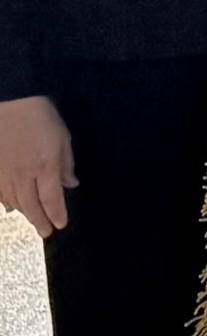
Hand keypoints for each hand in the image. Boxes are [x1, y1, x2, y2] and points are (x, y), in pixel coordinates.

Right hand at [0, 95, 75, 236]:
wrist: (10, 103)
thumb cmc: (40, 117)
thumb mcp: (62, 138)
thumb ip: (66, 164)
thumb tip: (70, 184)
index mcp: (44, 167)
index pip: (51, 198)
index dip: (56, 214)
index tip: (60, 225)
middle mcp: (23, 175)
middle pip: (31, 205)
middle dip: (39, 221)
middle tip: (46, 233)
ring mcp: (4, 173)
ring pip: (14, 201)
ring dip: (24, 213)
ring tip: (33, 220)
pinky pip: (0, 193)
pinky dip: (6, 203)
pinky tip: (11, 208)